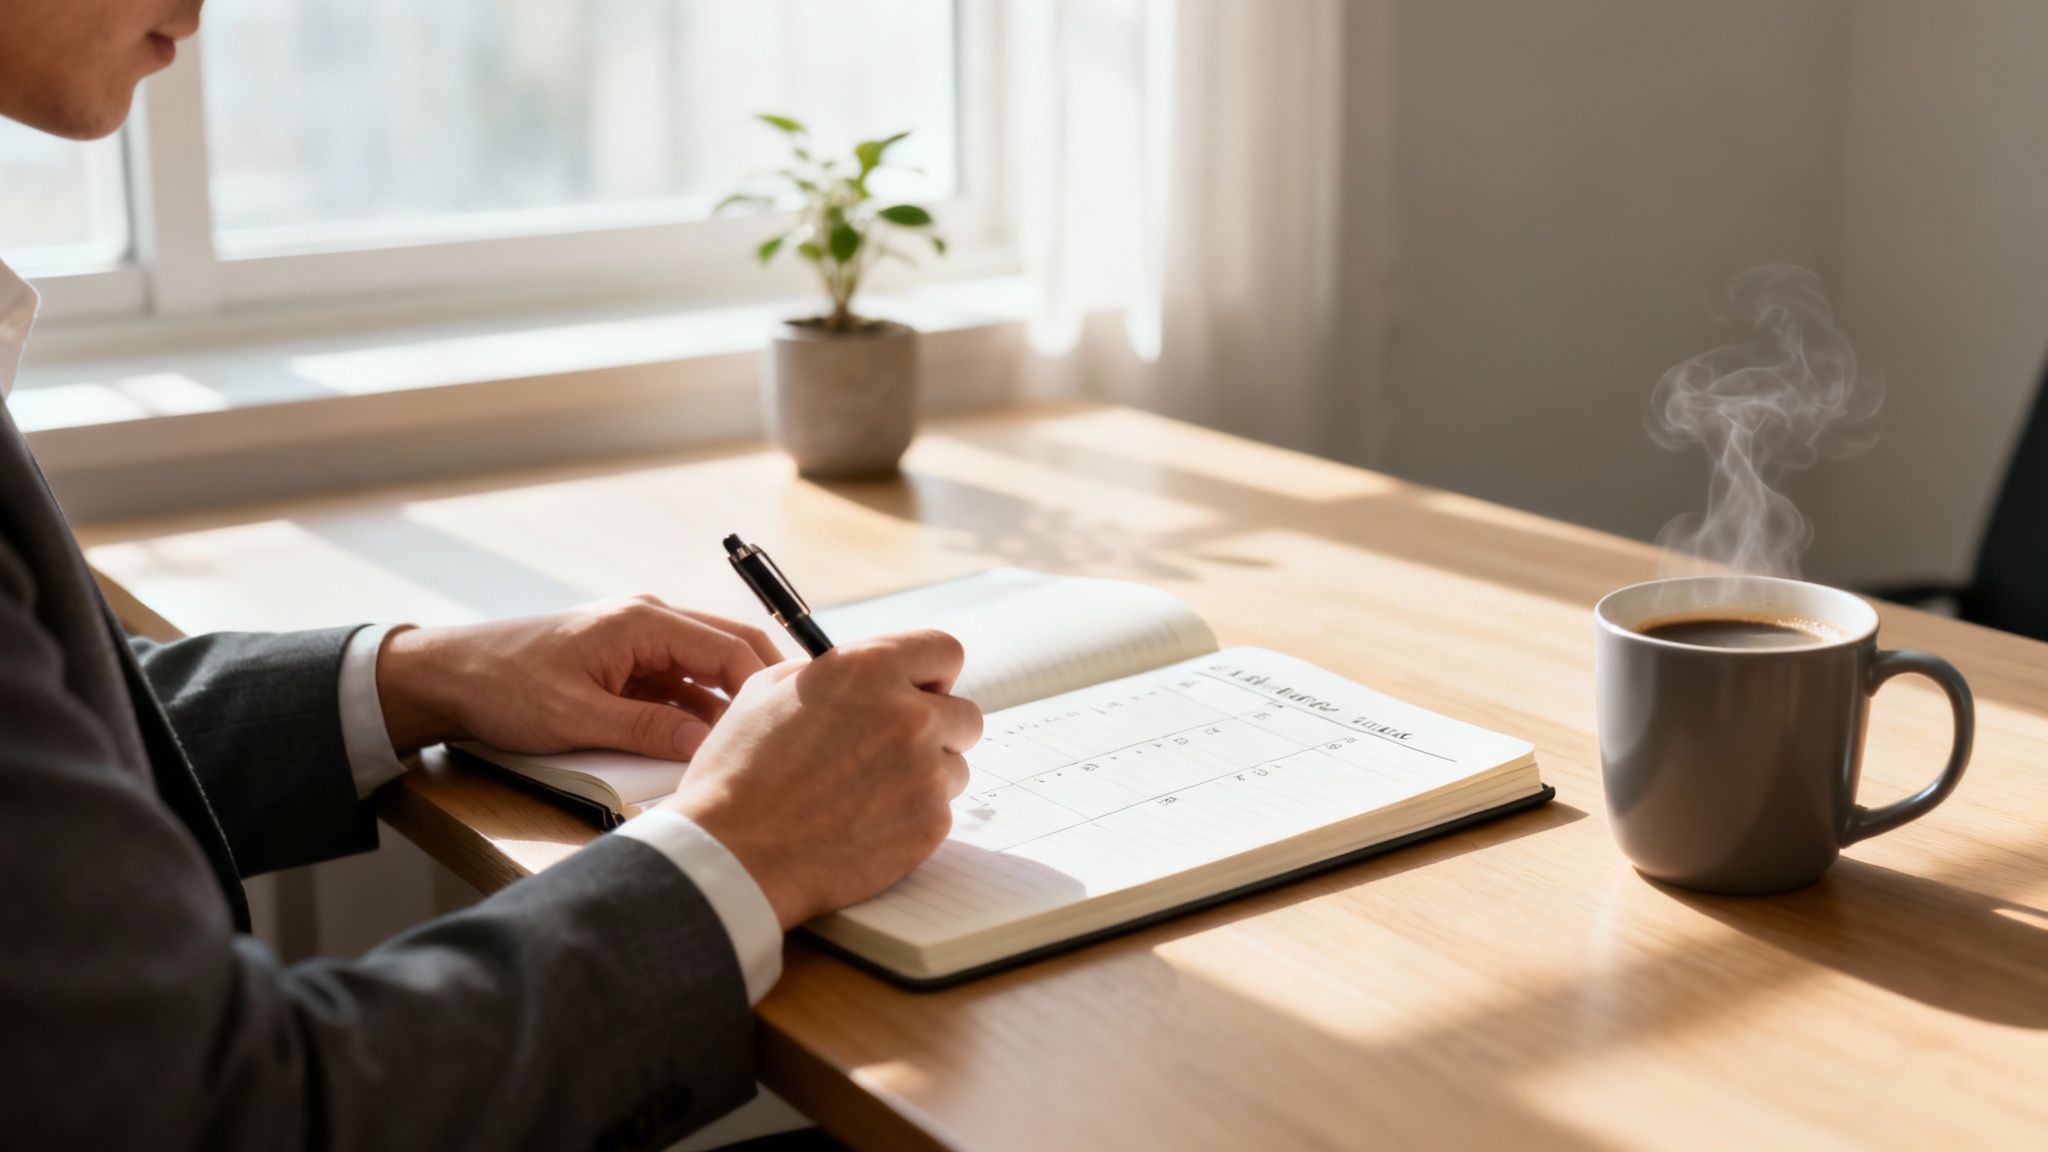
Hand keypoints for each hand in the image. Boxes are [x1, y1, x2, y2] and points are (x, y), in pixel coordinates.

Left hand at [374, 596, 783, 759]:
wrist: (449, 677)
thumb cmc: (504, 686)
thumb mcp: (577, 718)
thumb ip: (647, 731)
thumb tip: (707, 744)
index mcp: (643, 621)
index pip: (729, 646)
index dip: (764, 685)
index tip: (787, 724)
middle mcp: (648, 622)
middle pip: (728, 649)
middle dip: (759, 689)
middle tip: (789, 733)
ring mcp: (638, 643)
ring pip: (706, 671)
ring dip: (726, 706)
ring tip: (753, 747)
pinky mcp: (626, 666)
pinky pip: (678, 686)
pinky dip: (696, 713)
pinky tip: (706, 746)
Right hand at [662, 629, 982, 928]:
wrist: (735, 854)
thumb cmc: (738, 773)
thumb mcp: (766, 693)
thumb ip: (829, 673)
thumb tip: (862, 676)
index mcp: (867, 669)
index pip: (944, 650)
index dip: (932, 672)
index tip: (920, 690)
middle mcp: (907, 714)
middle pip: (965, 713)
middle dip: (938, 729)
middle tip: (894, 750)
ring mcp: (924, 771)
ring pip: (956, 766)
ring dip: (926, 776)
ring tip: (869, 795)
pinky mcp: (930, 823)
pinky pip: (941, 811)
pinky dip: (912, 818)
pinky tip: (866, 825)